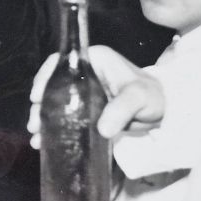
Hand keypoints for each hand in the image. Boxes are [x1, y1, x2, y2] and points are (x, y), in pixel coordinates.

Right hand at [27, 45, 164, 147]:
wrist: (166, 112)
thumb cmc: (153, 97)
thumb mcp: (139, 98)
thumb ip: (122, 109)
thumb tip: (102, 129)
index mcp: (94, 59)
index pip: (61, 62)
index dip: (45, 77)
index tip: (36, 96)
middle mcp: (85, 72)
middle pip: (53, 84)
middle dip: (40, 105)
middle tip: (34, 123)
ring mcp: (83, 91)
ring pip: (55, 101)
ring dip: (43, 118)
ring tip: (36, 136)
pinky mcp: (85, 108)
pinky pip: (64, 114)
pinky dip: (53, 126)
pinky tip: (44, 141)